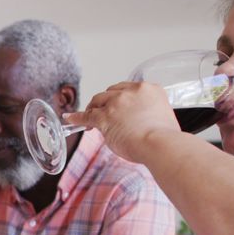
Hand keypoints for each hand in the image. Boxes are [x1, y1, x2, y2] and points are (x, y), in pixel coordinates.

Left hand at [63, 81, 179, 163]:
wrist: (159, 145)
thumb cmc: (164, 138)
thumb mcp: (163, 117)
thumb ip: (149, 114)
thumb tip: (141, 122)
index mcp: (150, 89)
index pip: (129, 89)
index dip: (121, 99)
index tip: (118, 106)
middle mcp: (133, 91)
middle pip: (112, 92)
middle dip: (107, 102)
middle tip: (104, 114)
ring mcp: (117, 102)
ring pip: (98, 101)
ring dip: (93, 109)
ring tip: (90, 120)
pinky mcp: (104, 116)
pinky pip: (86, 115)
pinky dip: (76, 117)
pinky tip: (69, 119)